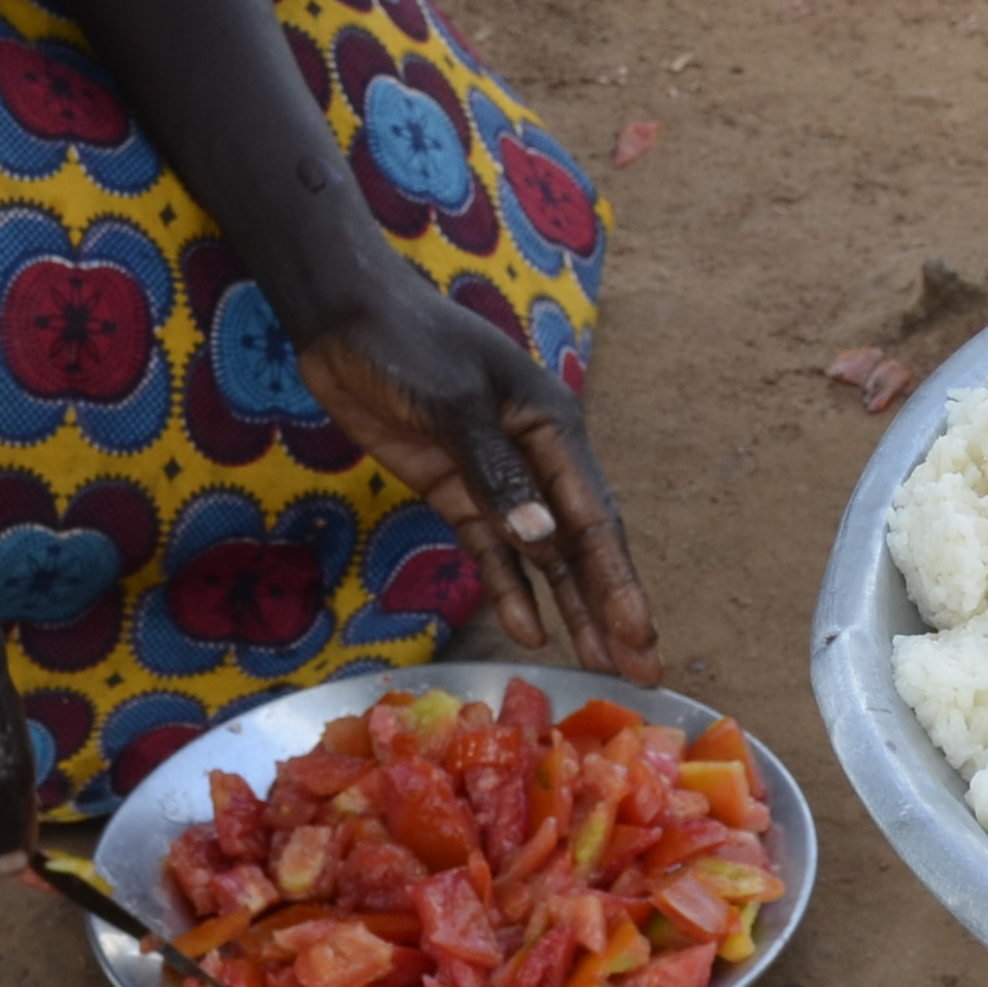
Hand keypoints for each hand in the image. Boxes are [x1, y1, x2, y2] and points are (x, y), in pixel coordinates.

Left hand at [293, 270, 661, 682]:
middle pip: (580, 544)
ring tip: (600, 663)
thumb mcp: (454, 402)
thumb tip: (544, 540)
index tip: (640, 632)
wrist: (344, 318)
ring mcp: (495, 478)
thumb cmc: (408, 344)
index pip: (593, 517)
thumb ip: (497, 474)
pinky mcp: (454, 490)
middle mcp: (536, 457)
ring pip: (542, 555)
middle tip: (643, 669)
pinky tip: (528, 630)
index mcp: (552, 426)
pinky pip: (490, 550)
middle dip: (610, 604)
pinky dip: (510, 587)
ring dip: (570, 606)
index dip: (617, 579)